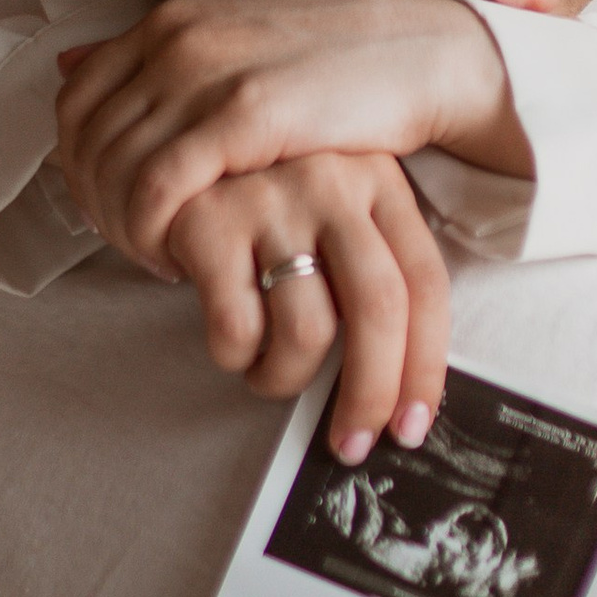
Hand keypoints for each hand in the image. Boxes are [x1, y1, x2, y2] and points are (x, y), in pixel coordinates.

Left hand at [55, 0, 523, 275]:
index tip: (107, 209)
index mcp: (170, 20)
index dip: (76, 165)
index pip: (75, 100)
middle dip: (94, 207)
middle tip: (131, 248)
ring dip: (122, 230)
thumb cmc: (334, 66)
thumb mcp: (233, 47)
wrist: (422, 57)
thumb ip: (156, 62)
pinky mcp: (242, 115)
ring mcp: (206, 73)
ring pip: (112, 171)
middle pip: (85, 141)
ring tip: (156, 259)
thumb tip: (67, 64)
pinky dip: (151, 234)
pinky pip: (155, 189)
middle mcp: (176, 39)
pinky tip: (178, 258)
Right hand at [164, 153, 450, 459]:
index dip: (425, 366)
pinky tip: (233, 346)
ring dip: (289, 380)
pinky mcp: (208, 220)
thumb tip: (400, 392)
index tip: (412, 426)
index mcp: (379, 181)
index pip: (424, 284)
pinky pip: (238, 327)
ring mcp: (270, 197)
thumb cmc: (269, 208)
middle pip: (378, 308)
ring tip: (272, 375)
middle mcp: (332, 180)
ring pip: (307, 329)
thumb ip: (368, 274)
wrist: (171, 152)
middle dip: (370, 394)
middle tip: (352, 444)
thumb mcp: (334, 214)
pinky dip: (237, 359)